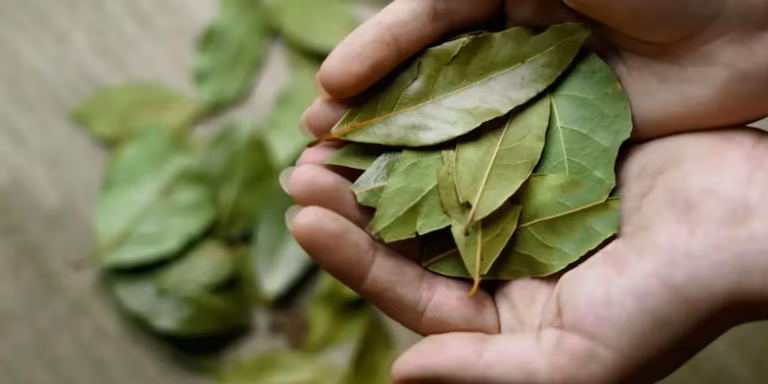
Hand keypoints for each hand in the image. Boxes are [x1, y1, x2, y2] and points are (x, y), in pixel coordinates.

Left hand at [285, 128, 767, 382]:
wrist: (748, 225)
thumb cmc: (673, 302)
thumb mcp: (578, 360)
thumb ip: (488, 373)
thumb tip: (401, 373)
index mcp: (497, 315)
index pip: (406, 290)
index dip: (351, 258)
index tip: (303, 220)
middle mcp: (496, 261)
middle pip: (406, 235)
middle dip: (348, 205)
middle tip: (297, 170)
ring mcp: (514, 205)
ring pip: (428, 182)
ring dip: (378, 159)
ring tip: (324, 130)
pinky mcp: (538, 155)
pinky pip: (472, 137)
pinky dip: (431, 122)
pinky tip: (392, 100)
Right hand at [302, 0, 767, 138]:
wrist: (756, 21)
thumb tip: (400, 12)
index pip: (421, 28)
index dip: (374, 58)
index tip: (329, 91)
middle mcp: (511, 46)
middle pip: (427, 85)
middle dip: (373, 116)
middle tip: (317, 147)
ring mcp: (535, 98)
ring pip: (455, 129)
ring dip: (402, 157)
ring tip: (348, 183)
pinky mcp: (562, 142)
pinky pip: (501, 163)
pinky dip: (459, 183)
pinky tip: (419, 206)